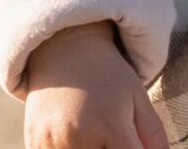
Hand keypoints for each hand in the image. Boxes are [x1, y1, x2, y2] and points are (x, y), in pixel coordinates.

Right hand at [20, 23, 168, 148]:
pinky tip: (74, 136)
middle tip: (112, 135)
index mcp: (110, 124)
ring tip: (94, 133)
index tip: (134, 145)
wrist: (64, 48)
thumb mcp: (137, 97)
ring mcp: (52, 140)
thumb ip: (153, 135)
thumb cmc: (107, 75)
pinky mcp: (34, 141)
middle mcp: (79, 134)